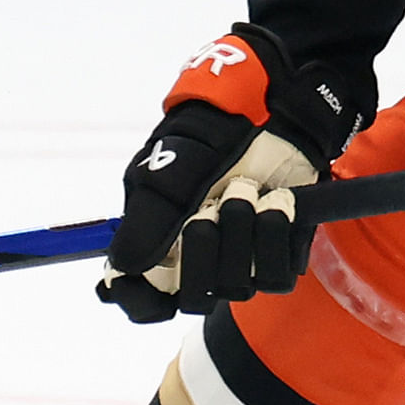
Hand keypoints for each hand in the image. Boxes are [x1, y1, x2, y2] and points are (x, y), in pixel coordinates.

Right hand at [98, 22, 363, 324]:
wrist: (274, 101)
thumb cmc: (209, 128)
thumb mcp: (166, 167)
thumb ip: (145, 220)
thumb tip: (123, 270)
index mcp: (157, 237)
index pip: (141, 299)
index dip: (145, 303)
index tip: (161, 286)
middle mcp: (197, 254)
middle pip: (194, 299)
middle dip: (206, 255)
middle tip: (212, 206)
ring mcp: (239, 254)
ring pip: (239, 289)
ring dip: (246, 237)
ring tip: (249, 190)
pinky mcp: (281, 249)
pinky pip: (280, 276)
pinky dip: (279, 238)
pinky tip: (277, 200)